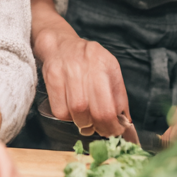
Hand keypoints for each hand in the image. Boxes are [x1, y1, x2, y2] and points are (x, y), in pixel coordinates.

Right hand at [31, 0, 136, 141]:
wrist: (60, 44)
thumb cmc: (88, 60)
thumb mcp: (110, 70)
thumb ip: (119, 96)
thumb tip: (125, 124)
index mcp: (103, 63)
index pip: (109, 107)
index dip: (112, 126)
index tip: (115, 131)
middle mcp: (84, 65)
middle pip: (92, 111)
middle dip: (99, 127)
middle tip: (101, 130)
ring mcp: (65, 71)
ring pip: (75, 112)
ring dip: (83, 123)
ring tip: (87, 121)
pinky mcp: (50, 78)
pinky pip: (59, 110)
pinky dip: (68, 117)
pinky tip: (72, 111)